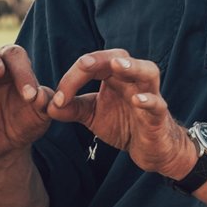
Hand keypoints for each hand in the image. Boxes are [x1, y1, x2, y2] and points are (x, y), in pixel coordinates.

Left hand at [46, 49, 191, 177]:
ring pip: (147, 71)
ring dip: (133, 66)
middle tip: (83, 64)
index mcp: (114, 76)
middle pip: (119, 57)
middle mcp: (132, 80)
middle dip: (100, 59)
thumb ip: (71, 108)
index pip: (92, 65)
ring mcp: (149, 94)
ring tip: (117, 65)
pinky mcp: (158, 116)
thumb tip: (48, 106)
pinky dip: (149, 100)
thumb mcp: (92, 115)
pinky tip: (138, 100)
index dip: (72, 78)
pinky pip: (157, 104)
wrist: (149, 148)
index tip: (57, 99)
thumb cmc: (123, 124)